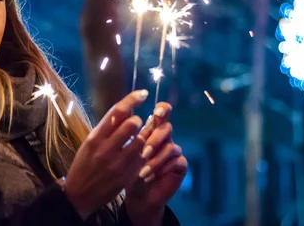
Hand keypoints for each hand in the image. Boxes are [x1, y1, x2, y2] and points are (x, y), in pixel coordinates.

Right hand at [63, 90, 148, 219]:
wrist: (79, 195)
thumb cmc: (84, 165)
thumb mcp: (90, 143)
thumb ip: (107, 128)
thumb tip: (127, 111)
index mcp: (94, 137)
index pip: (117, 112)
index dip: (132, 99)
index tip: (143, 94)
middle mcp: (105, 149)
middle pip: (132, 124)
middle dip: (137, 121)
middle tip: (134, 125)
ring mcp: (117, 164)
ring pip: (140, 141)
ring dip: (141, 137)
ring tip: (136, 140)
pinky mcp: (126, 176)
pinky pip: (142, 159)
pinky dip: (142, 154)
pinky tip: (137, 155)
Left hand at [124, 102, 187, 225]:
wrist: (136, 195)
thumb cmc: (128, 170)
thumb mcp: (124, 151)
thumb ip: (127, 133)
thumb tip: (124, 114)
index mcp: (152, 129)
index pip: (162, 112)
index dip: (162, 109)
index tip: (157, 112)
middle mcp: (164, 137)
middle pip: (167, 128)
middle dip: (154, 140)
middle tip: (143, 153)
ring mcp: (174, 150)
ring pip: (170, 147)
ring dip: (156, 160)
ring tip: (142, 172)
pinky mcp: (180, 165)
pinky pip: (176, 161)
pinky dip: (162, 169)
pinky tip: (150, 176)